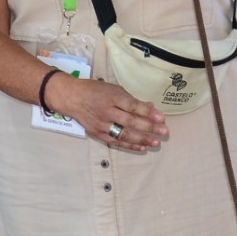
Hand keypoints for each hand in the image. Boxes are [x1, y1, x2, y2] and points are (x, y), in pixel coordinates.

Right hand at [44, 71, 167, 152]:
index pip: (133, 106)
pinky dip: (130, 145)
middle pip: (131, 121)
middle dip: (149, 127)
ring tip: (156, 142)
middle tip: (165, 132)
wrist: (71, 98)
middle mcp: (107, 111)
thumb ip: (131, 100)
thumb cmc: (95, 91)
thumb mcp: (113, 89)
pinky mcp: (98, 133)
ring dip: (142, 139)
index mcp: (112, 97)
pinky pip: (116, 141)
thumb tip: (150, 108)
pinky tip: (142, 147)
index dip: (148, 113)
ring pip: (124, 134)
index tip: (162, 117)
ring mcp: (102, 124)